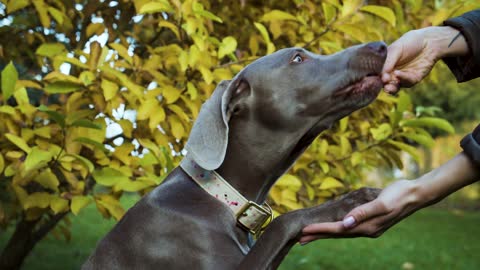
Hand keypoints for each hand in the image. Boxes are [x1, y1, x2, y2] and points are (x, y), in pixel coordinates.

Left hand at [299, 180, 419, 243]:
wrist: (416, 194)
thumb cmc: (399, 195)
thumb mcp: (381, 202)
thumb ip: (363, 213)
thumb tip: (345, 223)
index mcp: (368, 226)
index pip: (338, 229)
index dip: (320, 229)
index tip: (304, 231)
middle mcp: (367, 230)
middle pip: (337, 234)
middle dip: (319, 236)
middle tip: (300, 239)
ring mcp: (370, 227)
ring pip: (342, 232)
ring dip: (326, 233)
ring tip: (311, 235)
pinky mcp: (372, 222)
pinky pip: (349, 227)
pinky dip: (338, 228)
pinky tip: (333, 227)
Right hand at [382, 26, 468, 93]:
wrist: (430, 42)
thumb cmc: (410, 42)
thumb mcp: (396, 49)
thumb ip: (388, 61)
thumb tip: (382, 75)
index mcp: (385, 65)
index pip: (377, 73)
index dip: (375, 76)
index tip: (374, 77)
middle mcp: (391, 73)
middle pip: (384, 83)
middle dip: (383, 85)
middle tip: (382, 82)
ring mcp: (402, 77)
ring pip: (394, 87)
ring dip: (390, 88)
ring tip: (388, 86)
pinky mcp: (413, 80)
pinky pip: (406, 83)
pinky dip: (402, 79)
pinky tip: (398, 74)